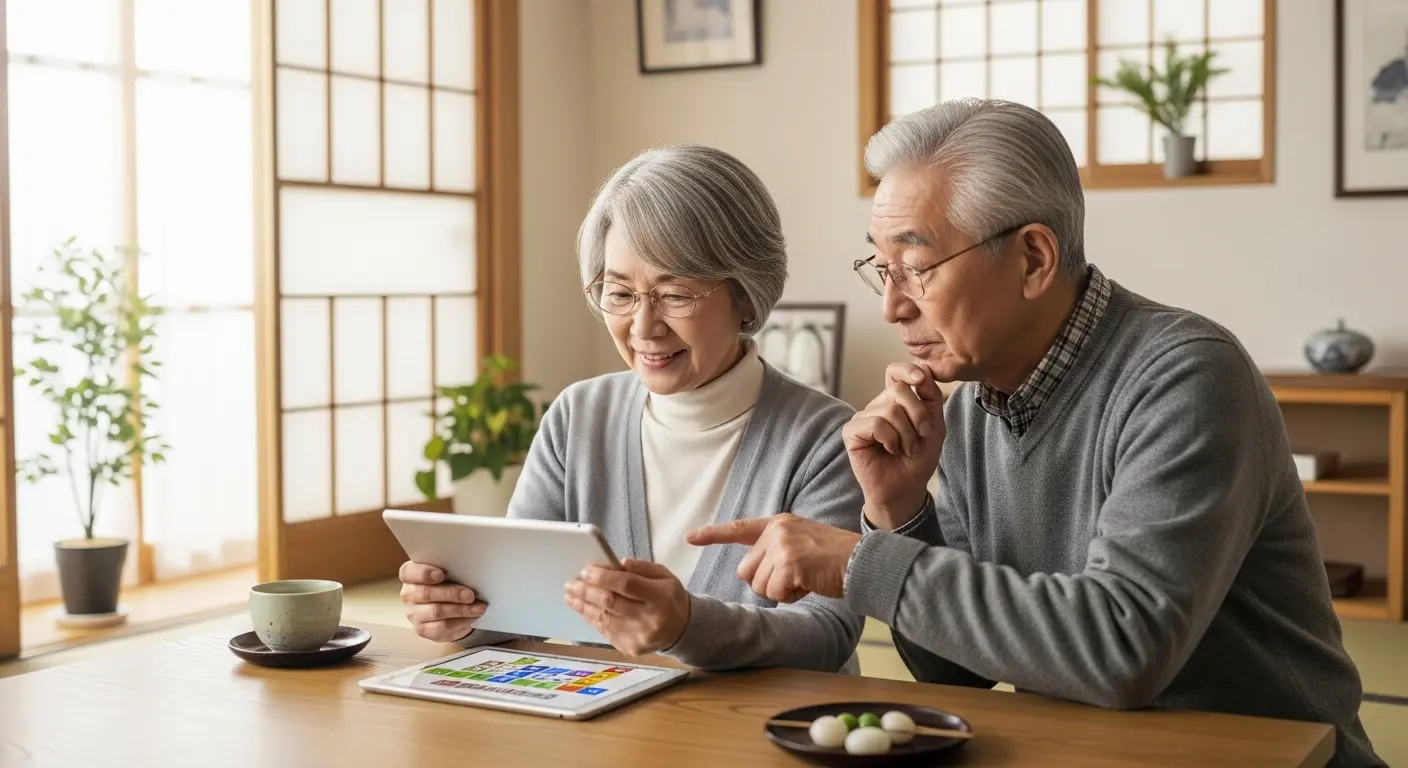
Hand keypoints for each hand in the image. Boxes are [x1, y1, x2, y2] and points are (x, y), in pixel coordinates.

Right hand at [399, 561, 486, 642]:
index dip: (424, 573)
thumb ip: (451, 568)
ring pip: (436, 612)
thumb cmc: (447, 583)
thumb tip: (469, 569)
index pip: (408, 572)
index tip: (441, 574)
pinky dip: (460, 622)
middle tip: (470, 594)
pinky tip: (472, 618)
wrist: (447, 607)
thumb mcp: (448, 572)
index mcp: (410, 575)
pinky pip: (442, 628)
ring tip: (478, 608)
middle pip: (425, 593)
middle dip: (451, 593)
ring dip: (460, 610)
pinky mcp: (423, 630)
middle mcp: (408, 594)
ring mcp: (413, 614)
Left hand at [564, 559, 690, 656]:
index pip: (627, 585)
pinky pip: (604, 631)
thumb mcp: (664, 576)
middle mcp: (649, 619)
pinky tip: (582, 608)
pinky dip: (591, 618)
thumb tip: (618, 563)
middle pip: (611, 603)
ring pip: (603, 618)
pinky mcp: (630, 648)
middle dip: (586, 591)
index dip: (604, 577)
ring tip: (569, 595)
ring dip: (583, 605)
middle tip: (571, 583)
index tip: (586, 570)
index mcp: (660, 597)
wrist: (682, 630)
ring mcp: (638, 637)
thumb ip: (642, 568)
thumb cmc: (669, 598)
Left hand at [687, 514, 860, 602]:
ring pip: (759, 585)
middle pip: (747, 571)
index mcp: (778, 523)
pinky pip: (775, 593)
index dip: (713, 534)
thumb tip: (749, 572)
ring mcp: (782, 546)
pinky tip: (809, 583)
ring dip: (781, 591)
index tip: (690, 537)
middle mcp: (777, 530)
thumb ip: (775, 550)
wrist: (862, 561)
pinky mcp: (789, 563)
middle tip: (796, 576)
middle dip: (766, 582)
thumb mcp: (801, 543)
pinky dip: (791, 596)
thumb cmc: (834, 559)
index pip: (740, 528)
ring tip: (806, 578)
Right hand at [843, 362, 945, 528]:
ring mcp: (863, 417)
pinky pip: (875, 424)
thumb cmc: (919, 458)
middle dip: (917, 415)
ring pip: (889, 410)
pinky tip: (889, 450)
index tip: (920, 379)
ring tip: (905, 449)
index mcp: (896, 400)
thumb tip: (924, 369)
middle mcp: (877, 405)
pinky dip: (890, 439)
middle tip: (920, 436)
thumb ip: (930, 396)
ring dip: (906, 434)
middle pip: (898, 390)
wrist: (907, 488)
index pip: (895, 372)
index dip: (907, 369)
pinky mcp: (852, 432)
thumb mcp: (934, 425)